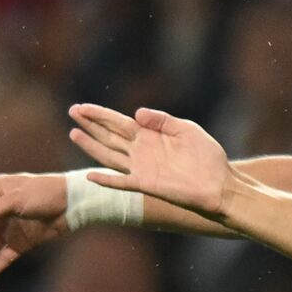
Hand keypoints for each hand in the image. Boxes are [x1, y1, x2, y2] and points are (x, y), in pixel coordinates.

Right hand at [68, 103, 232, 217]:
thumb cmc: (207, 156)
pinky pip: (121, 182)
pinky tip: (91, 176)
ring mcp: (141, 168)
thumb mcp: (187, 130)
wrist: (219, 184)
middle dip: (91, 124)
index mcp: (150, 135)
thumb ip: (162, 120)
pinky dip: (106, 180)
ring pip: (109, 155)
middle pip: (109, 135)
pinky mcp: (146, 184)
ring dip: (91, 146)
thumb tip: (136, 113)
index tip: (82, 107)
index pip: (119, 122)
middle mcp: (141, 151)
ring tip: (73, 133)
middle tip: (72, 111)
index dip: (100, 114)